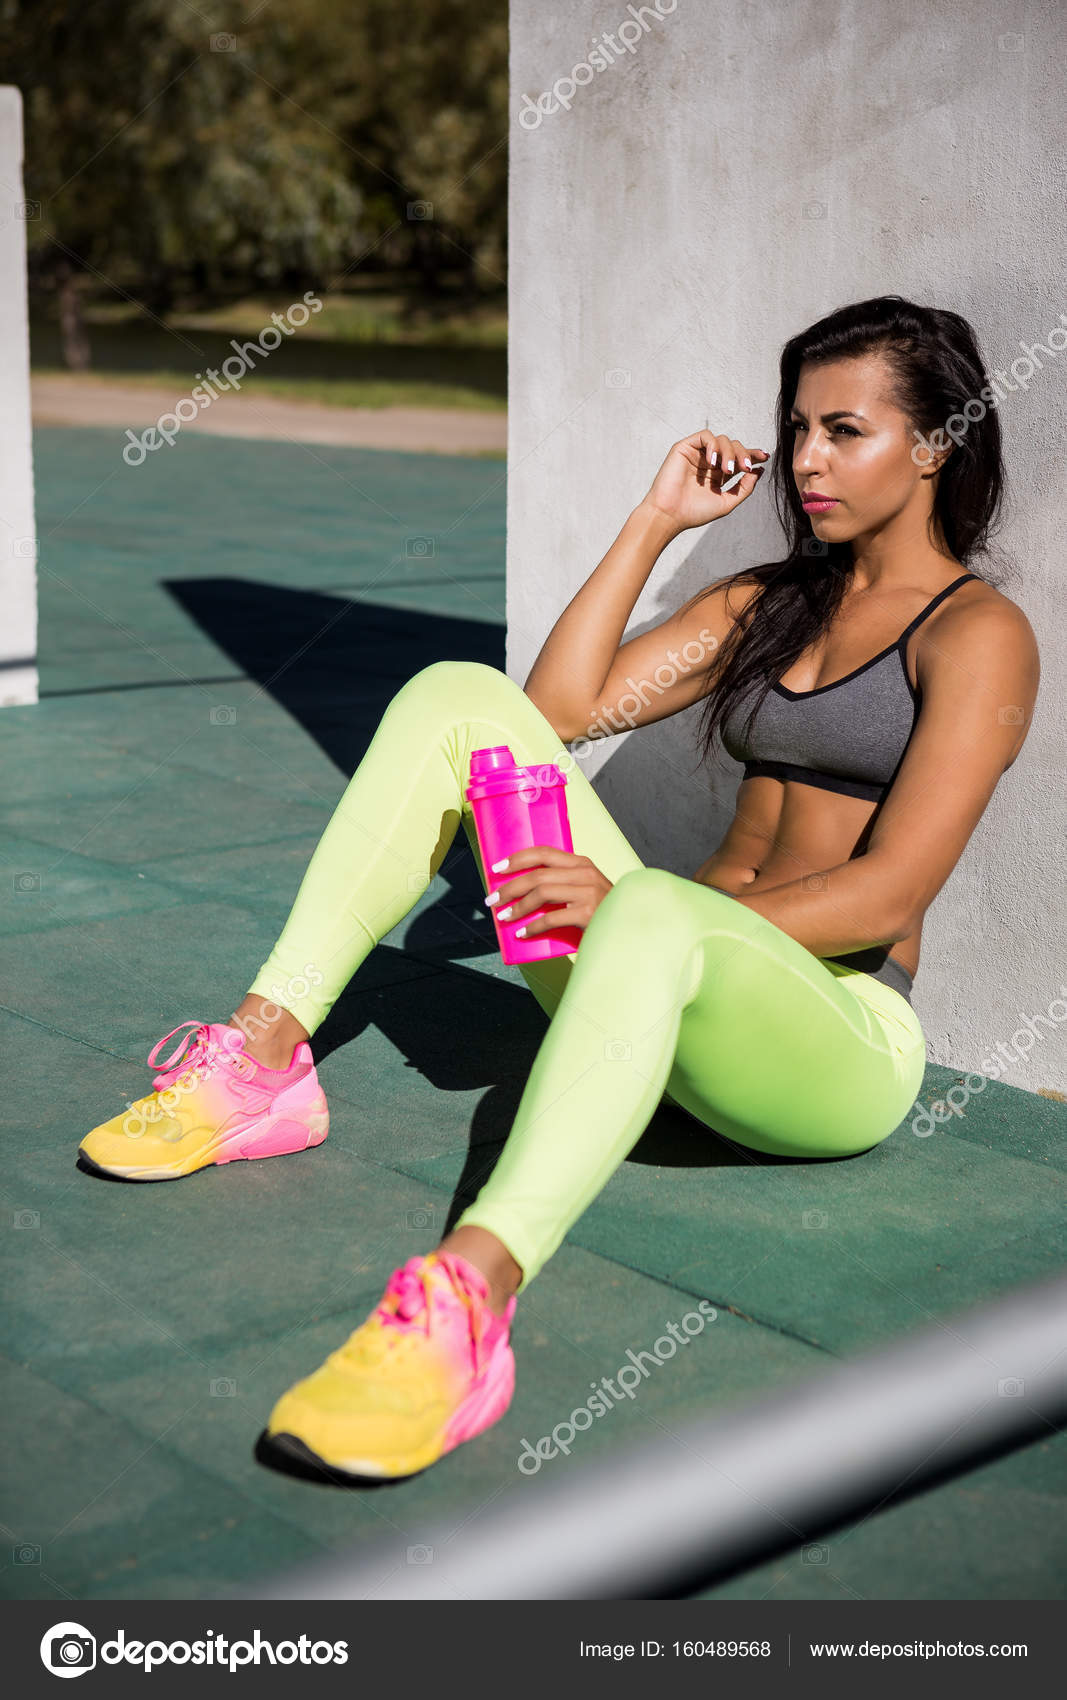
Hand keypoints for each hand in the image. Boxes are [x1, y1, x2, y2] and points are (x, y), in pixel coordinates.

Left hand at [485, 846, 613, 936]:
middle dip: (509, 887)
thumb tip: (524, 891)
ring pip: (541, 892)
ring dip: (518, 906)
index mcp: (581, 864)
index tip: (497, 869)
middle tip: (492, 899)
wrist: (631, 927)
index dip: (517, 859)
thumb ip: (562, 884)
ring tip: (504, 916)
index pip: (543, 852)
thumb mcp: (584, 889)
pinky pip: (552, 918)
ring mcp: (588, 892)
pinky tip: (523, 933)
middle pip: (537, 874)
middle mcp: (585, 873)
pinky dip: (534, 926)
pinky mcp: (589, 913)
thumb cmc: (603, 911)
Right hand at [642, 429, 768, 531]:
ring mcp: (697, 454)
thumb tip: (759, 471)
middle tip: (746, 467)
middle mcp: (709, 462)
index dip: (753, 455)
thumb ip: (744, 487)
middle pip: (734, 446)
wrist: (670, 515)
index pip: (739, 459)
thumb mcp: (727, 502)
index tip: (765, 457)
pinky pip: (705, 436)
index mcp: (718, 474)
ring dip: (729, 453)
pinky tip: (713, 462)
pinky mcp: (685, 447)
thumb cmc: (694, 512)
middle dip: (743, 454)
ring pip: (722, 440)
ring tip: (726, 470)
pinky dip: (713, 446)